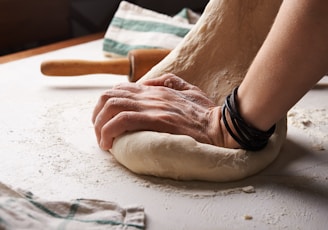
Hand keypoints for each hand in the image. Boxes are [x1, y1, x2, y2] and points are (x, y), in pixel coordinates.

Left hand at [92, 74, 237, 149]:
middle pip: (109, 96)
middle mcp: (150, 95)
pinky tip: (109, 144)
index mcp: (155, 89)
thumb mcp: (188, 89)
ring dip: (100, 125)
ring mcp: (153, 107)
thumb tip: (149, 82)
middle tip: (100, 133)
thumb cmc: (206, 113)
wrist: (221, 126)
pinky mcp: (157, 120)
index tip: (106, 121)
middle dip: (97, 115)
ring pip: (111, 107)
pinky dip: (109, 131)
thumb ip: (169, 81)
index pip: (119, 89)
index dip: (106, 105)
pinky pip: (122, 121)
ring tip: (103, 141)